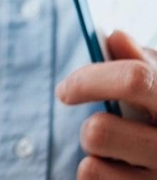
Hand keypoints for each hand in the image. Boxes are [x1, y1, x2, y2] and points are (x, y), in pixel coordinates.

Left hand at [57, 30, 156, 176]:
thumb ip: (138, 60)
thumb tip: (117, 37)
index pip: (135, 79)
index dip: (89, 79)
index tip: (65, 90)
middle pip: (99, 131)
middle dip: (86, 124)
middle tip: (92, 124)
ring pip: (92, 163)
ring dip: (92, 150)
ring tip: (112, 146)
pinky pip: (92, 178)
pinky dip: (93, 170)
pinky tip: (114, 165)